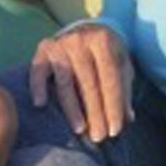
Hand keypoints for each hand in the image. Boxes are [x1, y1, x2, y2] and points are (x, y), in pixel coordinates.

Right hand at [28, 23, 132, 142]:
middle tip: (98, 136)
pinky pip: (37, 71)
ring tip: (79, 129)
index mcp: (103, 40)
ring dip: (72, 108)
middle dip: (95, 112)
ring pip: (65, 82)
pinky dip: (38, 87)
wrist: (87, 28)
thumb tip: (128, 118)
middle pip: (88, 83)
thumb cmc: (107, 53)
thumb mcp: (121, 64)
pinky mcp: (43, 50)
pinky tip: (40, 105)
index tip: (115, 130)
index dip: (113, 105)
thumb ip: (124, 90)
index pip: (110, 78)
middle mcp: (80, 40)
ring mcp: (60, 45)